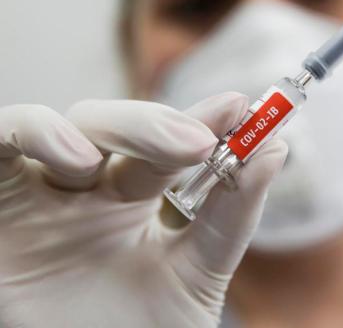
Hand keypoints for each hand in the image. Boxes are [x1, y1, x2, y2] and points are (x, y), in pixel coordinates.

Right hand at [0, 93, 286, 327]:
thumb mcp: (194, 276)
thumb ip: (231, 216)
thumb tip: (274, 151)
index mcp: (132, 197)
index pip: (168, 142)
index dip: (202, 119)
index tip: (238, 107)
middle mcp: (89, 184)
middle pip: (119, 124)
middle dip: (156, 124)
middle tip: (198, 141)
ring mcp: (43, 188)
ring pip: (71, 123)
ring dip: (108, 127)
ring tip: (129, 162)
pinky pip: (2, 142)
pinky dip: (33, 132)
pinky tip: (76, 162)